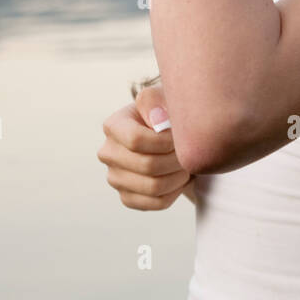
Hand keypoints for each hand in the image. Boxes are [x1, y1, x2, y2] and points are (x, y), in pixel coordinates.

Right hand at [97, 85, 194, 209]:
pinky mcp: (128, 197)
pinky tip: (181, 177)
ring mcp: (115, 178)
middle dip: (176, 160)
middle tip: (190, 152)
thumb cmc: (167, 113)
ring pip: (154, 187)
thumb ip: (156, 100)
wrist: (170, 135)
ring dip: (179, 176)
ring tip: (188, 164)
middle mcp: (108, 153)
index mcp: (113, 126)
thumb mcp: (162, 96)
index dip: (165, 141)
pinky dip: (176, 192)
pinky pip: (157, 203)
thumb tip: (157, 121)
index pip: (135, 140)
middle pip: (148, 166)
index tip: (180, 136)